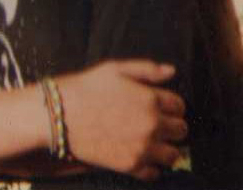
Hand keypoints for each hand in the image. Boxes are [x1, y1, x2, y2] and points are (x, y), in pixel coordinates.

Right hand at [57, 60, 185, 181]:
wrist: (61, 115)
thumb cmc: (86, 88)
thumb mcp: (116, 69)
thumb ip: (147, 69)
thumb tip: (172, 71)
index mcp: (151, 99)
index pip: (179, 106)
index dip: (171, 105)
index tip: (162, 107)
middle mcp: (152, 125)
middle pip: (181, 130)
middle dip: (172, 126)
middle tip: (158, 124)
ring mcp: (142, 147)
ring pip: (173, 154)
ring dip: (167, 148)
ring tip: (154, 143)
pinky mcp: (130, 165)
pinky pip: (154, 173)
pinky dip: (151, 167)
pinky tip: (141, 156)